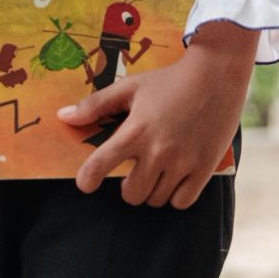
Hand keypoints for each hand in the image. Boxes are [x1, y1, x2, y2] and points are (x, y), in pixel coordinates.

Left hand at [59, 22, 255, 208]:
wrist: (216, 75)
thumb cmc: (169, 80)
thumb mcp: (129, 87)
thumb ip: (95, 105)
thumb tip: (63, 117)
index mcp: (135, 130)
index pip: (101, 164)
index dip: (88, 179)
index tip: (86, 184)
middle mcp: (158, 151)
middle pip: (132, 194)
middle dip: (128, 187)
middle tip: (134, 173)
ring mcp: (183, 162)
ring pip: (157, 200)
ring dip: (152, 191)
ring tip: (156, 173)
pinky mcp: (205, 168)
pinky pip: (182, 202)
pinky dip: (175, 196)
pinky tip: (175, 180)